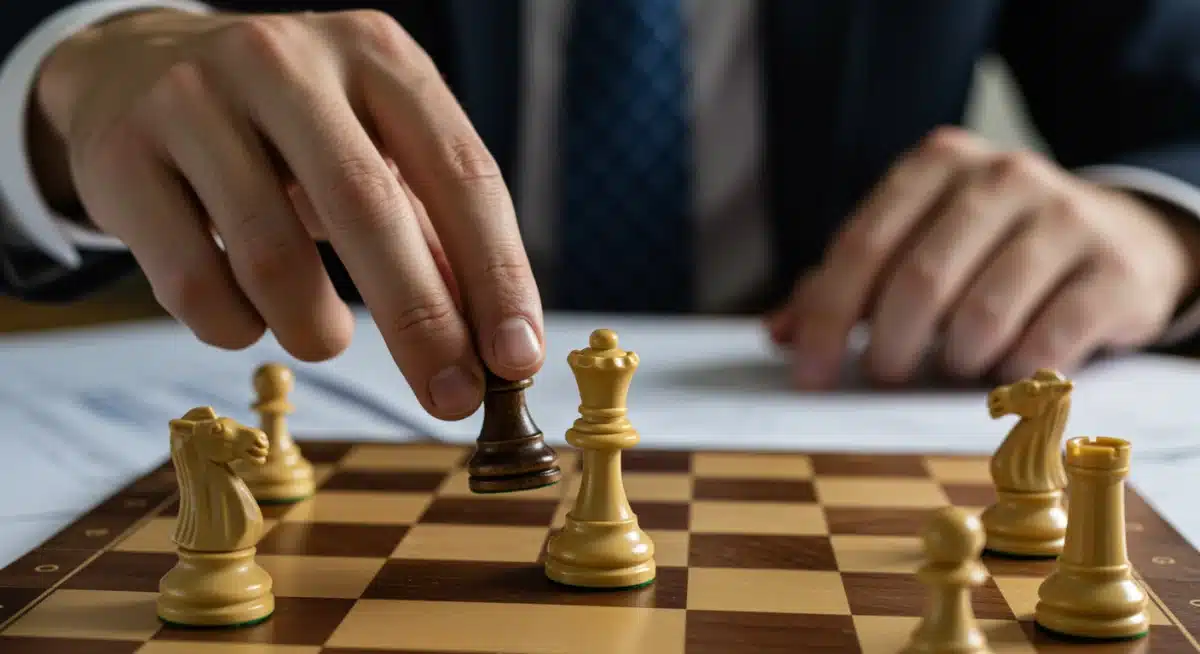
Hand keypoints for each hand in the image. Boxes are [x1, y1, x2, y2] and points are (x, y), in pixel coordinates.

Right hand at [32, 9, 544, 418]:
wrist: (135, 69)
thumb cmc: (292, 126)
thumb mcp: (376, 149)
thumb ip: (438, 237)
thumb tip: (497, 348)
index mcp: (376, 54)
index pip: (460, 171)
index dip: (498, 274)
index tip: (518, 359)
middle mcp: (285, 62)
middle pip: (368, 208)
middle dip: (421, 323)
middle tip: (452, 400)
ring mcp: (192, 100)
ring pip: (270, 255)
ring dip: (315, 331)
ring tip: (324, 339)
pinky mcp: (120, 157)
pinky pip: (192, 285)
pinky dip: (238, 328)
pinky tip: (249, 314)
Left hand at [767, 127, 1199, 387]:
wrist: (1119, 238)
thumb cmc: (990, 249)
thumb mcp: (916, 244)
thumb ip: (845, 284)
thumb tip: (780, 332)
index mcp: (937, 163)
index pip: (862, 245)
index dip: (828, 318)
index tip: (810, 375)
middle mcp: (1003, 176)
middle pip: (918, 282)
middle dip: (889, 347)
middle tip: (885, 373)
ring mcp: (1065, 217)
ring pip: (981, 317)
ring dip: (954, 361)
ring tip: (956, 361)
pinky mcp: (1113, 269)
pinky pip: (1044, 344)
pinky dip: (1012, 373)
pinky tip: (1007, 367)